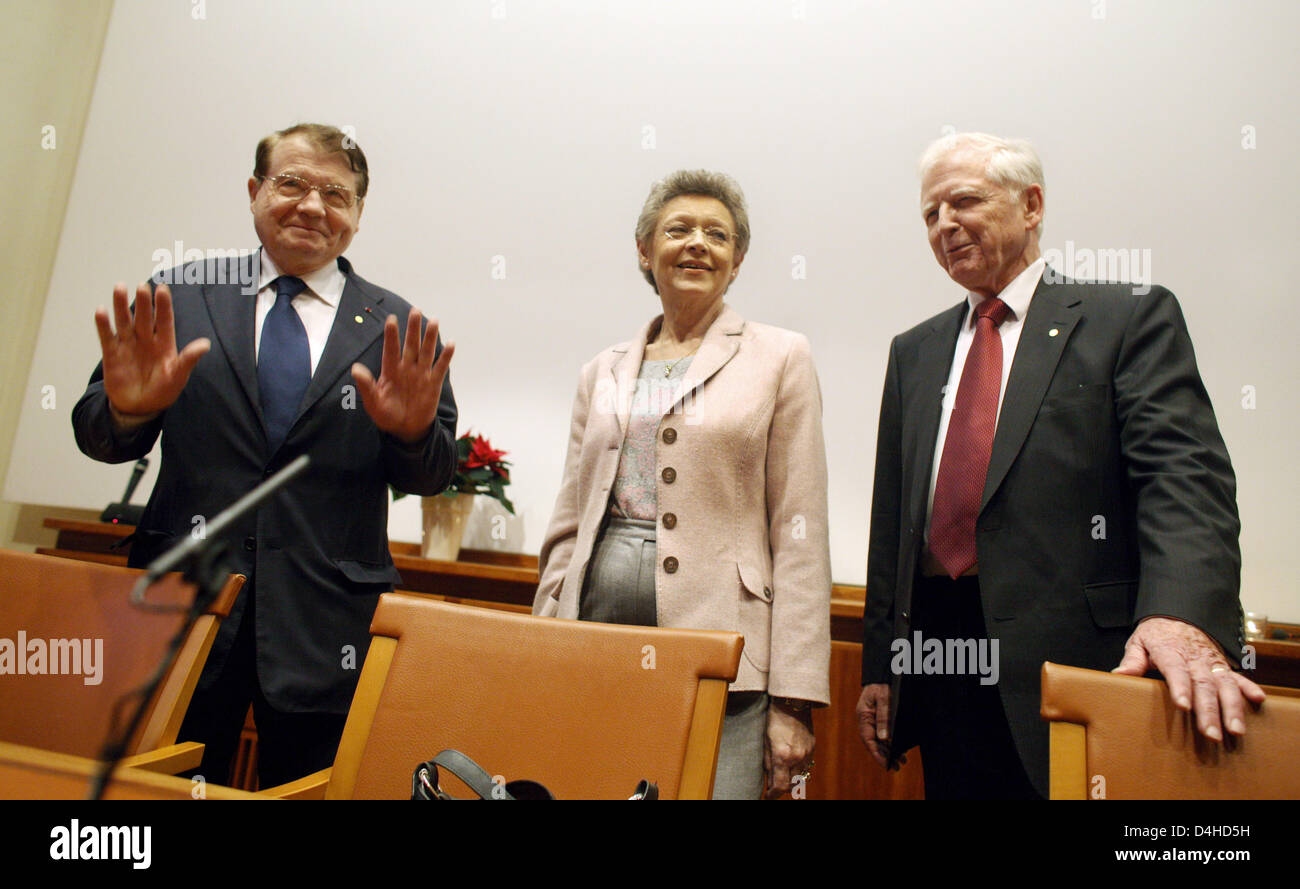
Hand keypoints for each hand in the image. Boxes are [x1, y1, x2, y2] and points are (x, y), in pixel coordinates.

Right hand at [93, 282, 209, 418]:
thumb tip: (206, 344)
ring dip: (121, 305)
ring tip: (119, 287)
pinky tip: (101, 311)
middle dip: (144, 302)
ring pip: (124, 321)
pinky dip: (103, 324)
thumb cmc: (163, 391)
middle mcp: (146, 340)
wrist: (140, 408)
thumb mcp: (178, 375)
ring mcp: (128, 345)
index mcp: (164, 343)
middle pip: (144, 317)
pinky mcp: (112, 354)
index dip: (163, 305)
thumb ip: (188, 359)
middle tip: (142, 285)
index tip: (162, 289)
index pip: (164, 320)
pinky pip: (107, 336)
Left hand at [351, 308, 454, 443]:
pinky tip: (450, 344)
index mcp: (390, 370)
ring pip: (426, 351)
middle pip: (410, 344)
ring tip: (434, 321)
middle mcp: (407, 368)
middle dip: (413, 328)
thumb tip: (355, 368)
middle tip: (415, 310)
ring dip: (430, 337)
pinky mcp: (434, 383)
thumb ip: (366, 385)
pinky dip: (446, 356)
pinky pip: (440, 367)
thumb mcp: (373, 402)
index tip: (391, 319)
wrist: (406, 429)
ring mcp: (421, 374)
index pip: (391, 348)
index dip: (391, 335)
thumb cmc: (386, 415)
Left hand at [763, 701, 813, 798]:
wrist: (792, 702)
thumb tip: (769, 780)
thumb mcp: (765, 742)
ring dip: (792, 780)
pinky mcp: (813, 747)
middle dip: (782, 789)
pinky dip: (799, 769)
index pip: (780, 786)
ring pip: (801, 777)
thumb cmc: (774, 720)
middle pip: (792, 785)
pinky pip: (807, 765)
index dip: (773, 795)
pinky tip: (791, 763)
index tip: (768, 796)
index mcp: (782, 756)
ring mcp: (807, 753)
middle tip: (774, 786)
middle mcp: (797, 758)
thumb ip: (768, 764)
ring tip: (783, 775)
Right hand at [856, 682, 904, 768]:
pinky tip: (900, 748)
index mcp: (864, 715)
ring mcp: (872, 718)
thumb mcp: (884, 699)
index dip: (876, 753)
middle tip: (897, 766)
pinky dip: (891, 742)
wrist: (883, 673)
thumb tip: (884, 738)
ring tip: (901, 761)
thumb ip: (883, 717)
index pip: (868, 739)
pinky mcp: (880, 717)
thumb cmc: (883, 684)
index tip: (885, 764)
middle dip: (885, 756)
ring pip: (880, 739)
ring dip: (889, 751)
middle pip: (874, 742)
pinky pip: (884, 733)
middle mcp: (867, 719)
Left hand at [1113, 616, 1265, 741]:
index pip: (1176, 671)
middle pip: (1203, 685)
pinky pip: (1238, 676)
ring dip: (1232, 707)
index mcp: (1171, 652)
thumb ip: (1132, 660)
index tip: (1183, 706)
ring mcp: (1212, 662)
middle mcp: (1195, 659)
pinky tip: (1258, 701)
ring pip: (1225, 685)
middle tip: (1211, 734)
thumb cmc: (1156, 633)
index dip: (1180, 688)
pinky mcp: (1223, 665)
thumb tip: (1119, 675)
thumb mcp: (1139, 642)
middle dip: (1208, 710)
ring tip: (1236, 729)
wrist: (1180, 612)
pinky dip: (1249, 687)